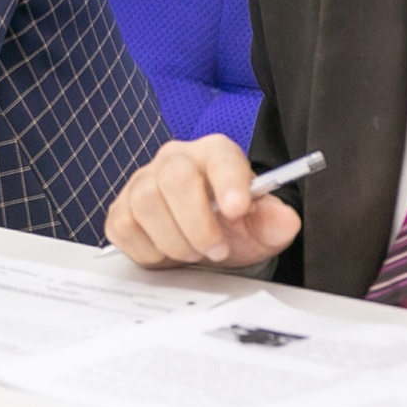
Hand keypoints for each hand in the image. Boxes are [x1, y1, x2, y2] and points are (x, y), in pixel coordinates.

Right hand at [105, 137, 303, 268]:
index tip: (238, 209)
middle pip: (174, 179)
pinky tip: (166, 251)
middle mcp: (174, 160)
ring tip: (193, 252)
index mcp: (214, 155)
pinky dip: (148, 250)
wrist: (206, 244)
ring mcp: (141, 182)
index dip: (228, 182)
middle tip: (216, 249)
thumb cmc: (233, 228)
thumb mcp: (262, 228)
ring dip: (174, 241)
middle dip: (197, 225)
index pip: (219, 157)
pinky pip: (124, 228)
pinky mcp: (120, 209)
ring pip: (146, 204)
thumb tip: (286, 220)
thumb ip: (274, 222)